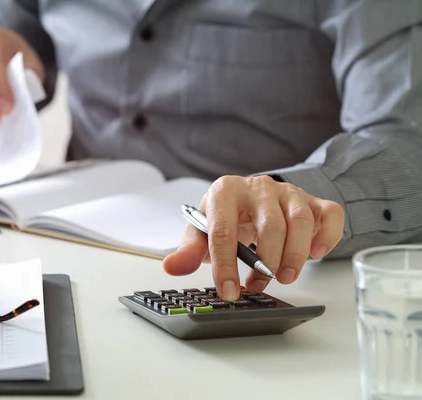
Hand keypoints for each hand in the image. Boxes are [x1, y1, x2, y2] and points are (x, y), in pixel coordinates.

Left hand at [162, 175, 343, 300]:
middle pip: (268, 226)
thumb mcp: (201, 233)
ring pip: (300, 221)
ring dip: (295, 255)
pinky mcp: (312, 200)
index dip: (226, 266)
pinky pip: (330, 214)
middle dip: (265, 263)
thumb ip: (189, 250)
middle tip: (259, 285)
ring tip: (284, 277)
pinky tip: (316, 255)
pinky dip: (327, 235)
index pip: (224, 230)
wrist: (245, 202)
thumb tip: (172, 267)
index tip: (228, 291)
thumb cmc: (224, 219)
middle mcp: (258, 187)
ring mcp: (288, 192)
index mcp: (225, 191)